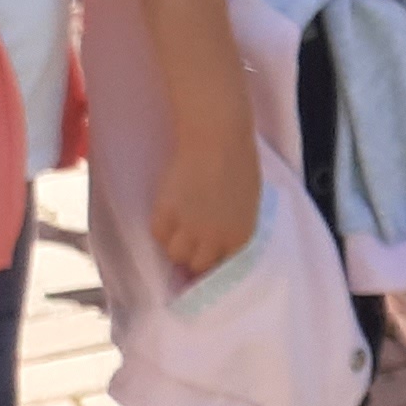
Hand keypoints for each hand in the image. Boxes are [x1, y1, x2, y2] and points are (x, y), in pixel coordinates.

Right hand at [151, 113, 261, 283]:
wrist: (217, 138)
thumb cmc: (239, 161)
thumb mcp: (247, 203)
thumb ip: (234, 226)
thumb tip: (220, 240)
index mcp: (240, 237)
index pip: (223, 267)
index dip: (213, 260)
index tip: (205, 256)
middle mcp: (215, 239)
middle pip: (198, 265)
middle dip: (194, 256)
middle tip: (189, 241)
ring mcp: (189, 229)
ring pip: (175, 255)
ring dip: (176, 244)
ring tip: (178, 226)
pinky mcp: (166, 214)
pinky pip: (158, 234)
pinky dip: (162, 228)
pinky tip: (168, 213)